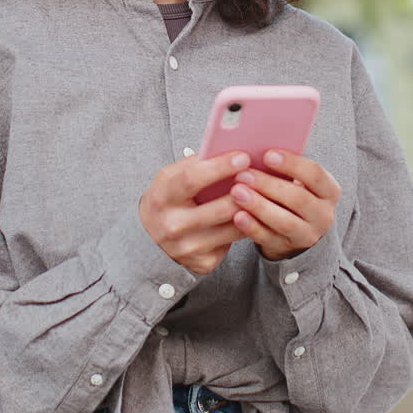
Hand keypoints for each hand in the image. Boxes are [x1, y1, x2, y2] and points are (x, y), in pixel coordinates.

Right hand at [139, 150, 250, 276]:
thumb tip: (229, 148)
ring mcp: (187, 248)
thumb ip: (195, 164)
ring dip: (252, 210)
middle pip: (219, 208)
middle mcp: (173, 226)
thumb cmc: (167, 200)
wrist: (149, 239)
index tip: (243, 157)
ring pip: (233, 228)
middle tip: (262, 177)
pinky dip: (246, 229)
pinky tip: (252, 218)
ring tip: (263, 195)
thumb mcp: (171, 178)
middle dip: (246, 191)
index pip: (192, 180)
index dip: (220, 167)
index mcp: (163, 198)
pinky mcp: (202, 263)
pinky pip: (233, 244)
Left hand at [228, 150, 340, 261]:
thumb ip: (285, 169)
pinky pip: (268, 238)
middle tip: (243, 174)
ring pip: (284, 221)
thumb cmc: (292, 195)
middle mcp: (323, 215)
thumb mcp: (299, 182)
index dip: (292, 164)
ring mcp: (307, 235)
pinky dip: (252, 227)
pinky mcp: (286, 248)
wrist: (297, 232)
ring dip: (259, 206)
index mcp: (329, 191)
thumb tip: (257, 149)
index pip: (315, 174)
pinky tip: (237, 215)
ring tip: (236, 192)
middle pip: (298, 198)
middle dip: (268, 185)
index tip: (268, 154)